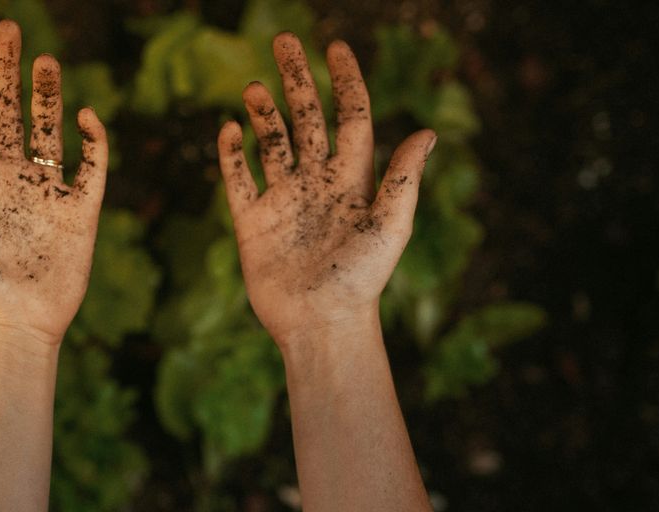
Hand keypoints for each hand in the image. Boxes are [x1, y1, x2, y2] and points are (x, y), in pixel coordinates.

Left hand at [0, 20, 107, 343]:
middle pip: (8, 110)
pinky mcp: (78, 211)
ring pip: (48, 130)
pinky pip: (92, 167)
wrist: (13, 326)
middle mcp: (8, 177)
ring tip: (47, 59)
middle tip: (7, 27)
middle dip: (6, 70)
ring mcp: (45, 191)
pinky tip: (86, 116)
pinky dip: (94, 141)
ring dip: (47, 95)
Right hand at [217, 32, 435, 343]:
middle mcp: (317, 182)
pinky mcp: (252, 220)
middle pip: (307, 118)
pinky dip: (231, 154)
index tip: (335, 48)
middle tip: (284, 42)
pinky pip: (238, 178)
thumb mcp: (390, 227)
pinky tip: (229, 130)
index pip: (350, 117)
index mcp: (352, 179)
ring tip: (255, 88)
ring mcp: (283, 199)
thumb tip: (428, 133)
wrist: (319, 323)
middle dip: (297, 80)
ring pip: (272, 142)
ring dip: (264, 113)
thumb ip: (403, 178)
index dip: (346, 82)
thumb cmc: (361, 279)